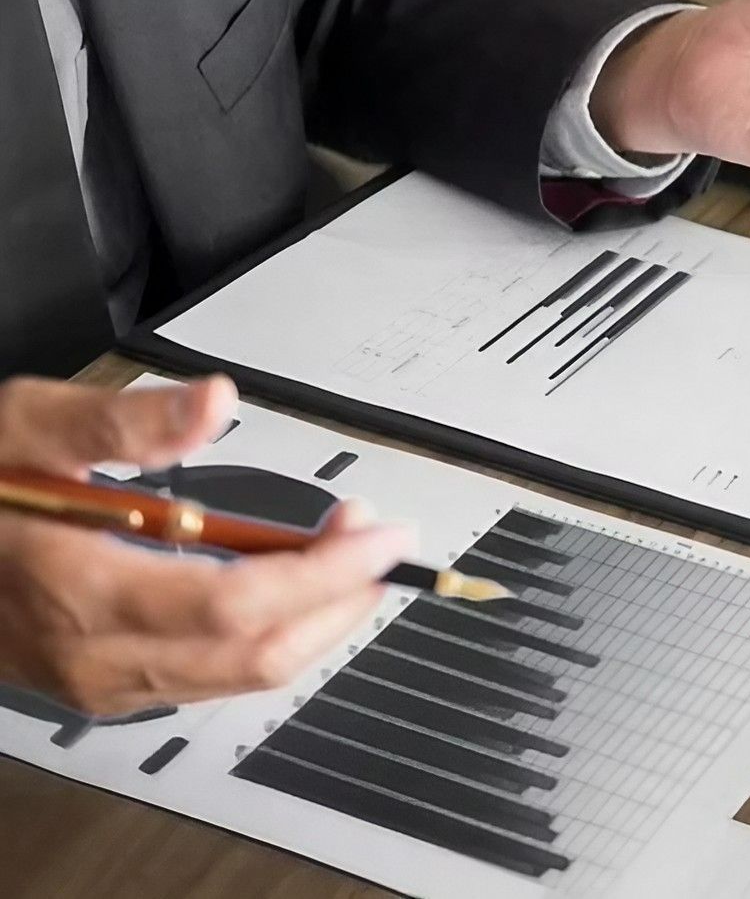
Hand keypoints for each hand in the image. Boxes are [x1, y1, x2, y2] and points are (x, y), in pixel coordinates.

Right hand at [0, 376, 411, 715]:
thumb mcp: (28, 425)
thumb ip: (124, 423)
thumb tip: (213, 400)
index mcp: (78, 587)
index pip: (236, 604)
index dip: (324, 575)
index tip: (380, 535)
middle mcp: (93, 653)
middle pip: (254, 655)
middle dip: (339, 600)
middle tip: (380, 538)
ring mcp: (98, 680)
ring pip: (239, 678)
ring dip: (314, 620)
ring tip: (350, 554)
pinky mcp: (103, 684)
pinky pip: (211, 677)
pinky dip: (271, 637)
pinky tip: (294, 588)